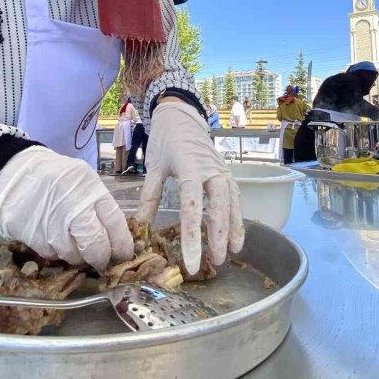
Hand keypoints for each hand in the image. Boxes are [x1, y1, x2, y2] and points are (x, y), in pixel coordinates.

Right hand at [0, 146, 132, 269]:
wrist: (12, 175)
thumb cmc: (54, 177)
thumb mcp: (82, 180)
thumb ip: (97, 205)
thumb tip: (114, 237)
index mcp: (90, 189)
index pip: (115, 223)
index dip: (122, 244)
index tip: (123, 255)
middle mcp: (73, 208)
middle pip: (96, 245)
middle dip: (101, 258)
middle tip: (102, 261)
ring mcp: (52, 225)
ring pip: (75, 255)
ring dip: (78, 256)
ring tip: (74, 243)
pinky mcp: (34, 238)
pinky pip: (54, 255)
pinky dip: (58, 252)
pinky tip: (54, 238)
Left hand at [137, 100, 243, 274]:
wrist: (181, 116)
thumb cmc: (165, 141)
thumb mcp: (154, 167)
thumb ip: (150, 197)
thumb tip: (141, 227)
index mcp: (189, 168)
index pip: (192, 207)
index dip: (192, 237)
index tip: (191, 261)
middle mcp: (210, 170)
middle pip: (220, 206)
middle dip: (219, 235)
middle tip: (217, 260)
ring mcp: (222, 171)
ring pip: (233, 202)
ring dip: (233, 228)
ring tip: (232, 252)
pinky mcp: (227, 173)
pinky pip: (236, 197)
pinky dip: (237, 217)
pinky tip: (235, 235)